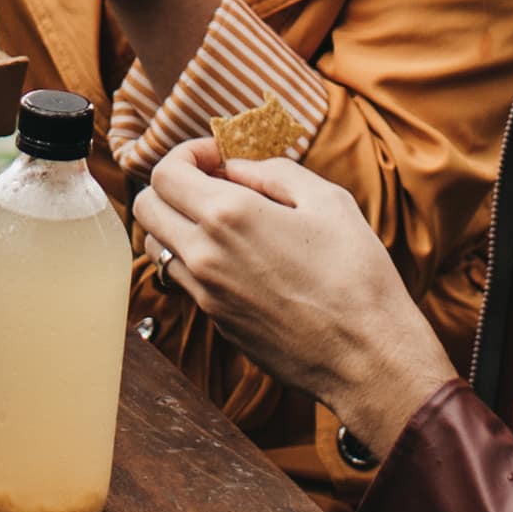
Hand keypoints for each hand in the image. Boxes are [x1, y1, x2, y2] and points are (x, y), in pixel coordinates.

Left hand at [139, 145, 453, 458]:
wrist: (366, 357)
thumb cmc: (358, 275)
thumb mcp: (328, 201)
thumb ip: (273, 173)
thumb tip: (237, 168)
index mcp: (229, 216)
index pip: (165, 173)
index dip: (187, 154)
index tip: (218, 157)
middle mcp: (205, 255)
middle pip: (146, 207)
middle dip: (172, 185)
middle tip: (214, 184)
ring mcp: (205, 294)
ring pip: (156, 246)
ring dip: (176, 223)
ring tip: (221, 220)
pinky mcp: (215, 322)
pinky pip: (182, 280)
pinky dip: (193, 258)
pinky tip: (235, 256)